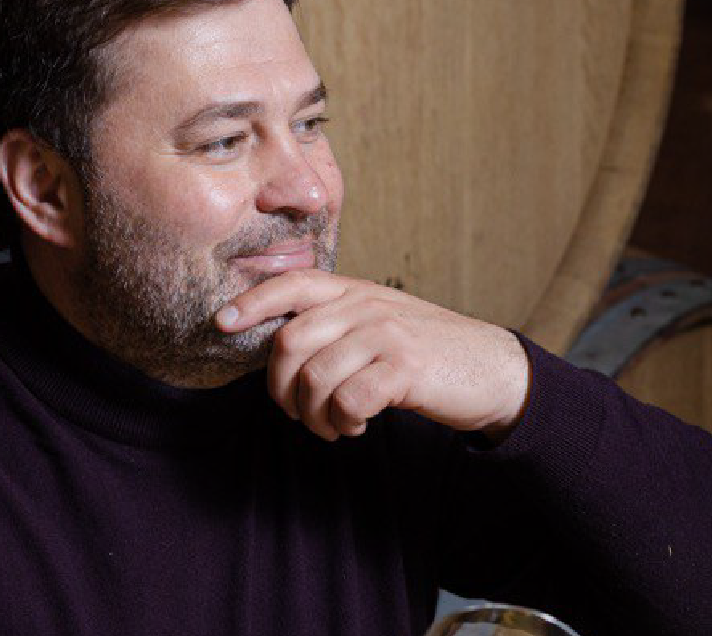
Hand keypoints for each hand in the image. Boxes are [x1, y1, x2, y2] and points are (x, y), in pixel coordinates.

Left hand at [215, 269, 530, 441]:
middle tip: (300, 414)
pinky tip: (358, 424)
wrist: (491, 369)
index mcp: (353, 291)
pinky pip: (348, 400)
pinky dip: (344, 422)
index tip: (221, 322)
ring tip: (335, 426)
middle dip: (282, 389)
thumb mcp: (377, 323)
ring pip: (315, 378)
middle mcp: (365, 305)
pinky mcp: (405, 367)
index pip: (292, 285)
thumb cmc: (423, 352)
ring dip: (315, 416)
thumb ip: (334, 325)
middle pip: (289, 342)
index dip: (251, 302)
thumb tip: (277, 349)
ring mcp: (385, 334)